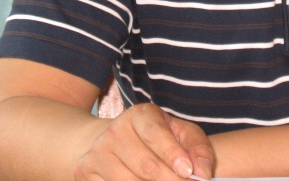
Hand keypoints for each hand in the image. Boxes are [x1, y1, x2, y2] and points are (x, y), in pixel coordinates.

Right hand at [74, 103, 214, 180]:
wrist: (116, 142)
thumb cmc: (157, 139)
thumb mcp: (180, 134)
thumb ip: (197, 148)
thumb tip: (204, 172)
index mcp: (140, 114)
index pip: (155, 134)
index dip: (172, 154)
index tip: (189, 172)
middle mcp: (115, 130)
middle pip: (145, 165)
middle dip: (169, 180)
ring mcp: (97, 151)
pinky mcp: (84, 171)